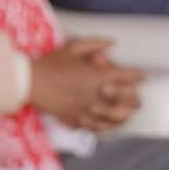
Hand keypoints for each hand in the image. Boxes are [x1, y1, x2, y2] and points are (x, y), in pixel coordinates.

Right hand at [28, 40, 142, 132]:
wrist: (29, 83)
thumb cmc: (50, 64)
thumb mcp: (72, 48)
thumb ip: (95, 44)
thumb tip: (113, 43)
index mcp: (99, 77)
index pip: (128, 77)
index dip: (137, 75)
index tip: (139, 74)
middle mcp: (98, 96)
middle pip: (128, 101)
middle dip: (135, 97)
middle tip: (136, 96)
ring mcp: (88, 111)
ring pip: (116, 117)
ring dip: (125, 114)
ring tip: (127, 113)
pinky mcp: (78, 120)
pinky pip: (98, 127)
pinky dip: (107, 125)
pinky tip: (108, 124)